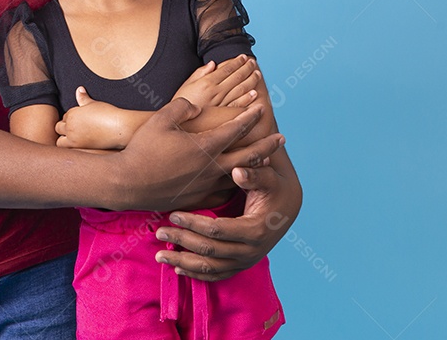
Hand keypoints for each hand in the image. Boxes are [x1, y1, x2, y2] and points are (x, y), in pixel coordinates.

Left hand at [56, 87, 136, 149]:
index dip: (71, 118)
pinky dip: (70, 149)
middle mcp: (70, 126)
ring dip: (64, 140)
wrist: (119, 128)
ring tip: (74, 140)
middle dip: (64, 128)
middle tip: (76, 130)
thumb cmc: (109, 114)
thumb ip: (84, 99)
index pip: (64, 116)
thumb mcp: (94, 104)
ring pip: (59, 141)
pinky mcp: (80, 148)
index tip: (80, 121)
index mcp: (72, 114)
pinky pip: (68, 150)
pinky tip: (79, 147)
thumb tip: (79, 89)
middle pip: (59, 128)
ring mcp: (74, 139)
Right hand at [108, 98, 284, 211]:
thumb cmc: (142, 149)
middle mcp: (211, 166)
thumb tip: (197, 106)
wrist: (128, 183)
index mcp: (205, 145)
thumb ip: (183, 107)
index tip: (262, 107)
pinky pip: (223, 192)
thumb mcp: (161, 118)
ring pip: (239, 176)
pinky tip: (236, 182)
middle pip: (248, 155)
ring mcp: (206, 185)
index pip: (236, 128)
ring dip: (254, 167)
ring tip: (265, 161)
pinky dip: (234, 184)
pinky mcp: (198, 199)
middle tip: (281, 138)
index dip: (250, 116)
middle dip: (267, 145)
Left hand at [154, 161, 301, 280]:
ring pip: (210, 269)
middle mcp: (251, 251)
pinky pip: (217, 276)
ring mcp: (246, 261)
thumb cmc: (274, 187)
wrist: (287, 206)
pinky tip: (178, 269)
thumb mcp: (269, 177)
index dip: (193, 223)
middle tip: (159, 232)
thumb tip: (237, 171)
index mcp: (255, 230)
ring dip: (183, 264)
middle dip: (182, 242)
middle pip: (209, 251)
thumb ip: (253, 173)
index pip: (217, 230)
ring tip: (159, 257)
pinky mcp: (241, 265)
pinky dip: (196, 274)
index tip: (173, 214)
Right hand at [176, 56, 260, 108]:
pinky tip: (254, 94)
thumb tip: (213, 64)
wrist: (178, 126)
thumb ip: (199, 73)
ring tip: (257, 74)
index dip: (237, 62)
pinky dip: (248, 99)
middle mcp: (216, 92)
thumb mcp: (185, 85)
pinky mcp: (224, 116)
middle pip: (237, 77)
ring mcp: (222, 104)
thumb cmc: (180, 104)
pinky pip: (239, 105)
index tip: (244, 57)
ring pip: (241, 89)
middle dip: (247, 68)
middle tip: (253, 63)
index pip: (227, 69)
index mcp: (207, 83)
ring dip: (251, 80)